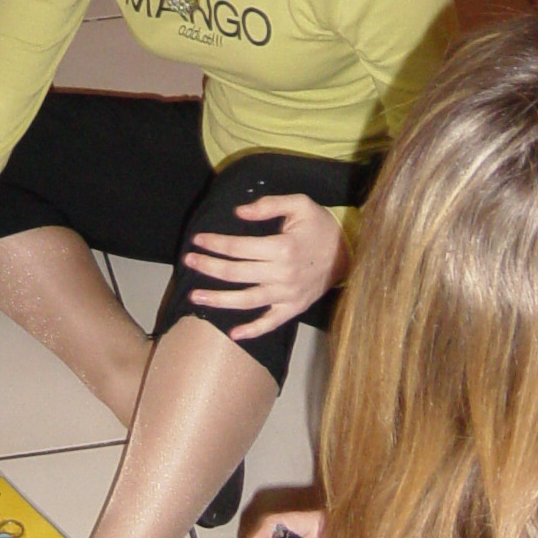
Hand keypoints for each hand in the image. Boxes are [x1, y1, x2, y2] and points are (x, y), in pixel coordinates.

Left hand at [183, 196, 349, 340]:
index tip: (197, 240)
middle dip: (208, 266)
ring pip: (246, 300)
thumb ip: (269, 205)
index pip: (238, 248)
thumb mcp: (300, 204)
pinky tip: (233, 333)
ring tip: (195, 295)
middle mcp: (283, 274)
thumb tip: (238, 212)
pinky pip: (270, 323)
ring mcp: (287, 295)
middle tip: (188, 261)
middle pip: (236, 273)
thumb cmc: (320, 226)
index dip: (215, 243)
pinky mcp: (293, 308)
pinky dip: (252, 331)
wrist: (349, 253)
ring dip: (218, 299)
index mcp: (283, 248)